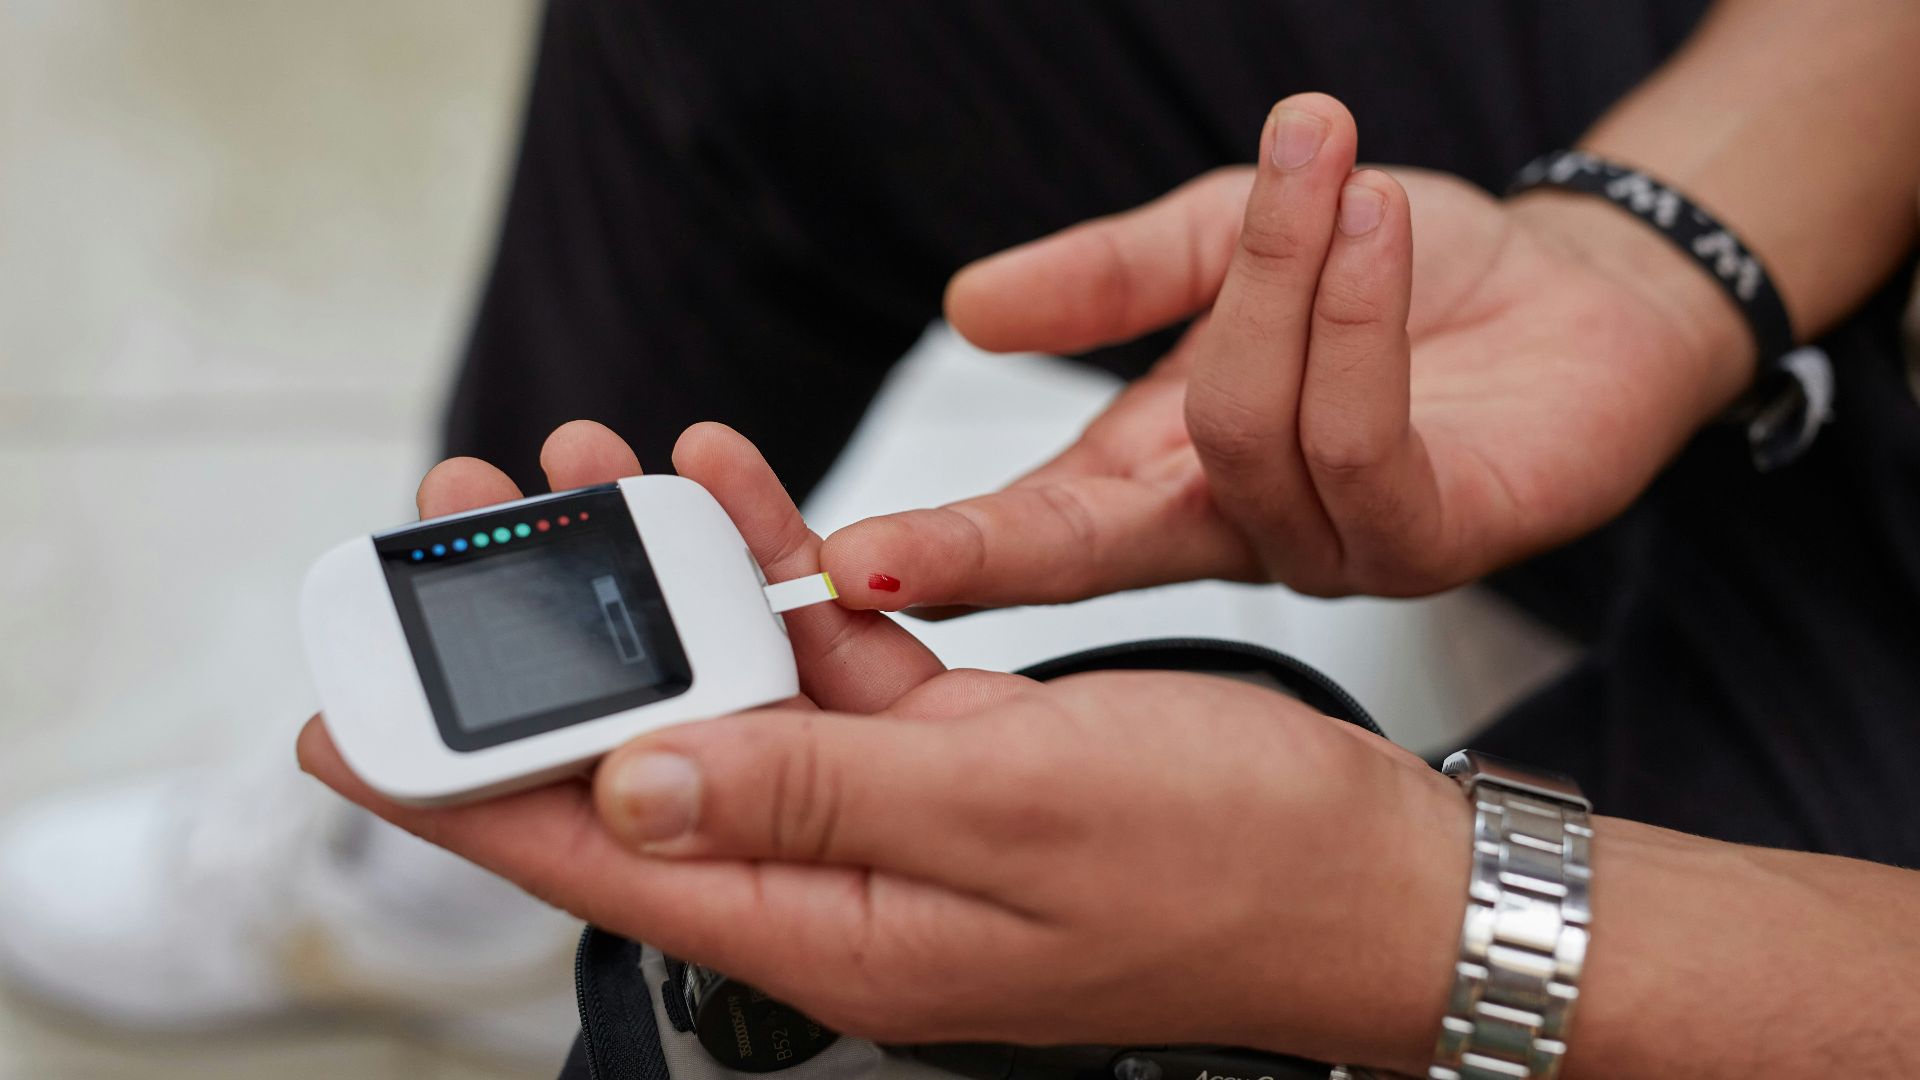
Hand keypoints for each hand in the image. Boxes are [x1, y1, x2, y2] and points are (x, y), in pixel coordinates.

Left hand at [308, 582, 1466, 1074]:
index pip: (600, 863)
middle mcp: (844, 880)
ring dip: (659, 583)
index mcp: (839, 931)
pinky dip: (782, 575)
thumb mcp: (1017, 823)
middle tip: (465, 528)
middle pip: (643, 765)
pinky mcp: (948, 755)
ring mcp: (894, 814)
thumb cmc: (1231, 866)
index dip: (462, 793)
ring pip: (732, 692)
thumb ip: (816, 802)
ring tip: (582, 472)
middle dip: (545, 649)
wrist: (1368, 865)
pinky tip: (736, 498)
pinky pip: (829, 661)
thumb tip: (637, 779)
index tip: (351, 720)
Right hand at [820, 93, 1749, 605]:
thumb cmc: (1403, 272)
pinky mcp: (1433, 536)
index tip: (837, 561)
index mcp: (1165, 472)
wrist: (1578, 288)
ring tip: (1319, 162)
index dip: (941, 544)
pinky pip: (1357, 443)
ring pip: (1242, 436)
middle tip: (886, 552)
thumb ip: (1105, 276)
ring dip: (1275, 279)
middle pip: (1087, 560)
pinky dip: (1351, 311)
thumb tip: (968, 307)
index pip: (1035, 525)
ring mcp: (1329, 547)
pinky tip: (1368, 219)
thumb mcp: (1226, 241)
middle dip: (985, 550)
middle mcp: (1234, 529)